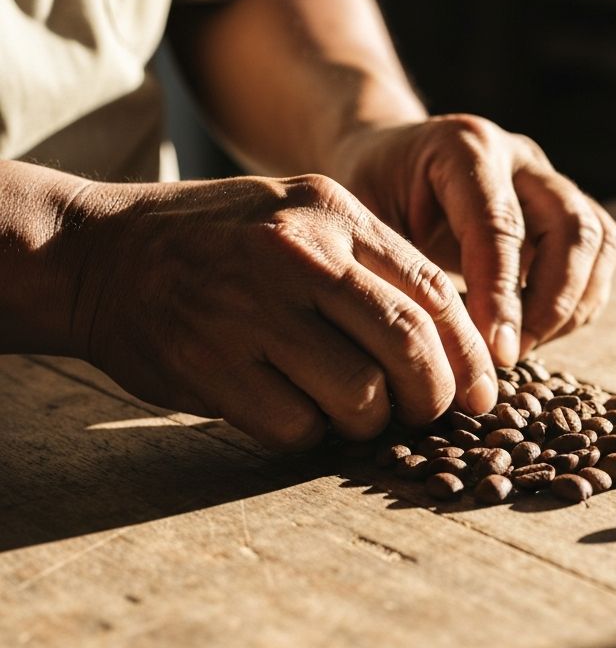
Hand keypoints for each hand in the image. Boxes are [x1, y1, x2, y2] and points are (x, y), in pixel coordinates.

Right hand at [60, 174, 497, 449]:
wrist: (100, 253)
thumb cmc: (221, 244)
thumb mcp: (301, 220)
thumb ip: (374, 268)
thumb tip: (453, 347)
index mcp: (331, 214)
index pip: (433, 292)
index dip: (470, 355)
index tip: (483, 395)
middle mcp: (295, 255)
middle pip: (410, 348)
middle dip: (433, 398)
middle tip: (424, 412)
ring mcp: (250, 311)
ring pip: (361, 398)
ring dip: (367, 421)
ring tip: (344, 407)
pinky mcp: (210, 365)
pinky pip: (298, 428)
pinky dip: (307, 433)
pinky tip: (289, 408)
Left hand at [330, 115, 615, 364]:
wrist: (386, 161)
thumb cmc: (368, 194)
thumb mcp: (360, 218)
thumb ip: (395, 266)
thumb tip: (427, 345)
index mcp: (463, 147)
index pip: (500, 227)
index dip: (502, 297)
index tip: (497, 355)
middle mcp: (518, 155)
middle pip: (572, 227)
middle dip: (552, 303)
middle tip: (513, 356)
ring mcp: (548, 179)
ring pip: (598, 240)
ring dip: (573, 305)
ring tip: (526, 347)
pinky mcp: (564, 207)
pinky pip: (600, 253)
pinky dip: (580, 301)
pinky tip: (538, 332)